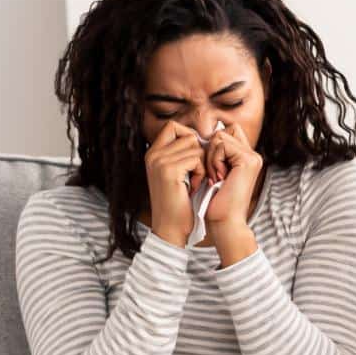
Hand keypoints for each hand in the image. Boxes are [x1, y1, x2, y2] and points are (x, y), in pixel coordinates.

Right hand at [142, 121, 203, 246]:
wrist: (171, 227)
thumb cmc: (180, 203)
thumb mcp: (178, 174)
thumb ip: (182, 155)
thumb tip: (202, 136)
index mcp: (153, 153)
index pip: (174, 126)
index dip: (191, 137)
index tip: (197, 158)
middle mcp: (153, 154)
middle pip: (188, 134)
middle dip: (200, 153)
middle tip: (196, 174)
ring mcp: (159, 161)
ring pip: (195, 146)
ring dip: (202, 165)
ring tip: (194, 182)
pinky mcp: (169, 170)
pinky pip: (197, 158)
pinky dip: (201, 173)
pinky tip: (193, 187)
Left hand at [199, 119, 262, 252]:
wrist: (225, 222)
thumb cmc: (215, 203)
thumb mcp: (213, 173)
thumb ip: (214, 154)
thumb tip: (201, 134)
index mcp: (245, 158)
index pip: (225, 133)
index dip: (211, 145)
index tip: (209, 169)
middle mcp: (252, 155)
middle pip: (223, 131)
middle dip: (210, 149)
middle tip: (212, 172)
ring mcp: (252, 157)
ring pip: (220, 136)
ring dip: (210, 156)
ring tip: (215, 177)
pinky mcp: (248, 160)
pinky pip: (221, 144)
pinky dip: (214, 160)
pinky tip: (218, 177)